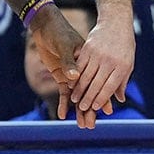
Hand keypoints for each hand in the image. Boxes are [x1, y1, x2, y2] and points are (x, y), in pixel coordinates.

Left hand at [28, 5, 92, 125]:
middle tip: (91, 125)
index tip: (107, 110)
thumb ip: (69, 62)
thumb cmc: (59, 33)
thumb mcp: (64, 45)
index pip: (98, 82)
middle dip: (90, 110)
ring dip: (78, 111)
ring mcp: (72, 75)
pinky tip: (62, 116)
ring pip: (77, 97)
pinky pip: (64, 94)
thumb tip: (74, 77)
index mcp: (89, 61)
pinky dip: (63, 104)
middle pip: (88, 93)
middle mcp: (82, 71)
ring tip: (82, 126)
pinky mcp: (62, 77)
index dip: (102, 96)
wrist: (46, 27)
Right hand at [71, 17, 133, 127]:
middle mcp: (109, 60)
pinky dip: (75, 75)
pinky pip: (80, 64)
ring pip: (86, 75)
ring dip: (79, 89)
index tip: (94, 108)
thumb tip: (120, 100)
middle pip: (97, 83)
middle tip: (81, 108)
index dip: (101, 98)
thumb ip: (122, 81)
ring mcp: (98, 53)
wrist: (116, 22)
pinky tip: (71, 83)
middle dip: (88, 97)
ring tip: (74, 99)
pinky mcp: (88, 47)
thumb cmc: (124, 45)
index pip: (110, 86)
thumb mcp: (128, 62)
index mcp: (122, 66)